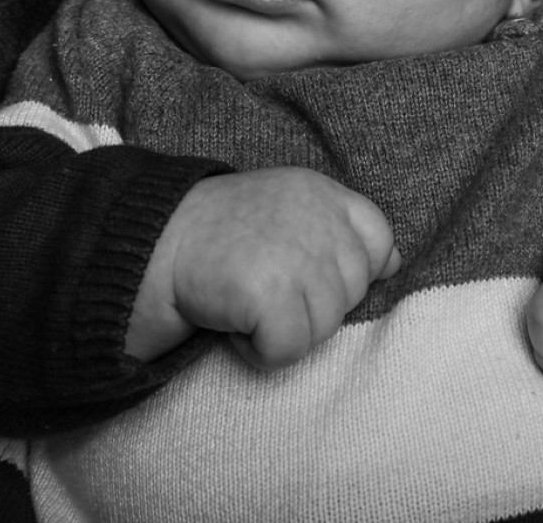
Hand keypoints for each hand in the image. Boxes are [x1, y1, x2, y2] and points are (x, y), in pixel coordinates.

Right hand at [126, 166, 400, 366]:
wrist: (149, 244)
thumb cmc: (221, 235)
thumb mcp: (287, 208)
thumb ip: (338, 228)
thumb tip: (393, 264)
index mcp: (322, 192)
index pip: (379, 239)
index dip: (349, 271)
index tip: (304, 274)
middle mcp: (316, 217)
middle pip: (352, 293)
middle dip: (311, 305)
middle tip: (263, 287)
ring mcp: (295, 254)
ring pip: (323, 328)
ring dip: (284, 329)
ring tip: (246, 301)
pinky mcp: (269, 292)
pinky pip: (289, 349)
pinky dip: (259, 350)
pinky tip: (233, 322)